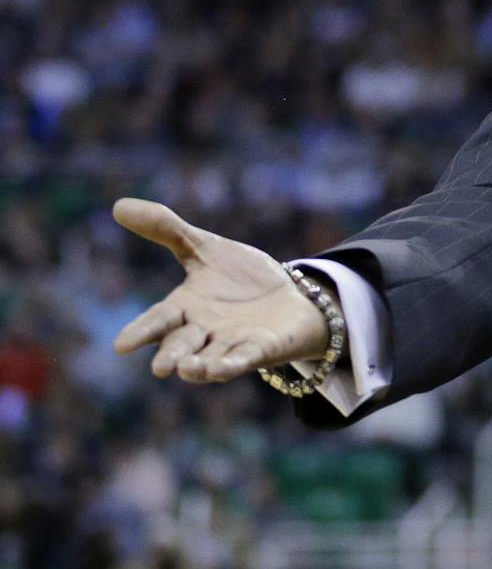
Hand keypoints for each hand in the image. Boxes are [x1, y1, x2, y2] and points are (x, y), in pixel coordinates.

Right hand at [112, 198, 332, 383]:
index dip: (141, 332)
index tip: (121, 346)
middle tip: (160, 368)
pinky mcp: (262, 349)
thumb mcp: (205, 249)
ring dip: (200, 367)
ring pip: (211, 359)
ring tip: (187, 370)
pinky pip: (245, 359)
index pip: (159, 321)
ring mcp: (233, 343)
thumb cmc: (241, 278)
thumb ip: (166, 230)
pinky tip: (220, 370)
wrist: (290, 296)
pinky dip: (232, 364)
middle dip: (171, 356)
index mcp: (185, 309)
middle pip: (182, 346)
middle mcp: (204, 332)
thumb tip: (118, 205)